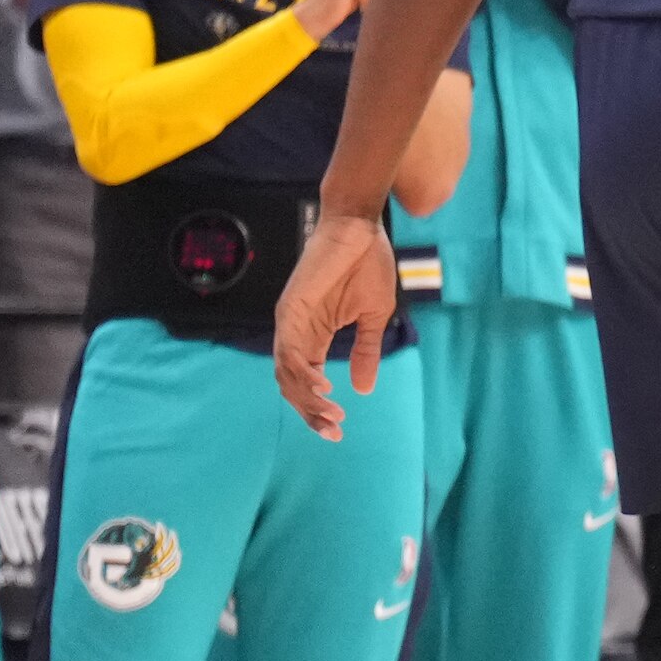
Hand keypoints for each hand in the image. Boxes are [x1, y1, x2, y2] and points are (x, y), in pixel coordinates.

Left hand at [274, 210, 398, 431]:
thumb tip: (364, 389)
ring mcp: (291, 321)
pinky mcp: (290, 308)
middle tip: (333, 431)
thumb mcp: (373, 317)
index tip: (338, 431)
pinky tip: (323, 386)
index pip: (307, 381)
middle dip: (311, 412)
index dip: (318, 408)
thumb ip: (365, 352)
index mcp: (314, 335)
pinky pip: (290, 349)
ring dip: (306, 398)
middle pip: (292, 383)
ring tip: (330, 414)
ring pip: (287, 372)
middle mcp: (297, 332)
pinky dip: (303, 372)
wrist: (361, 229)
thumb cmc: (367, 265)